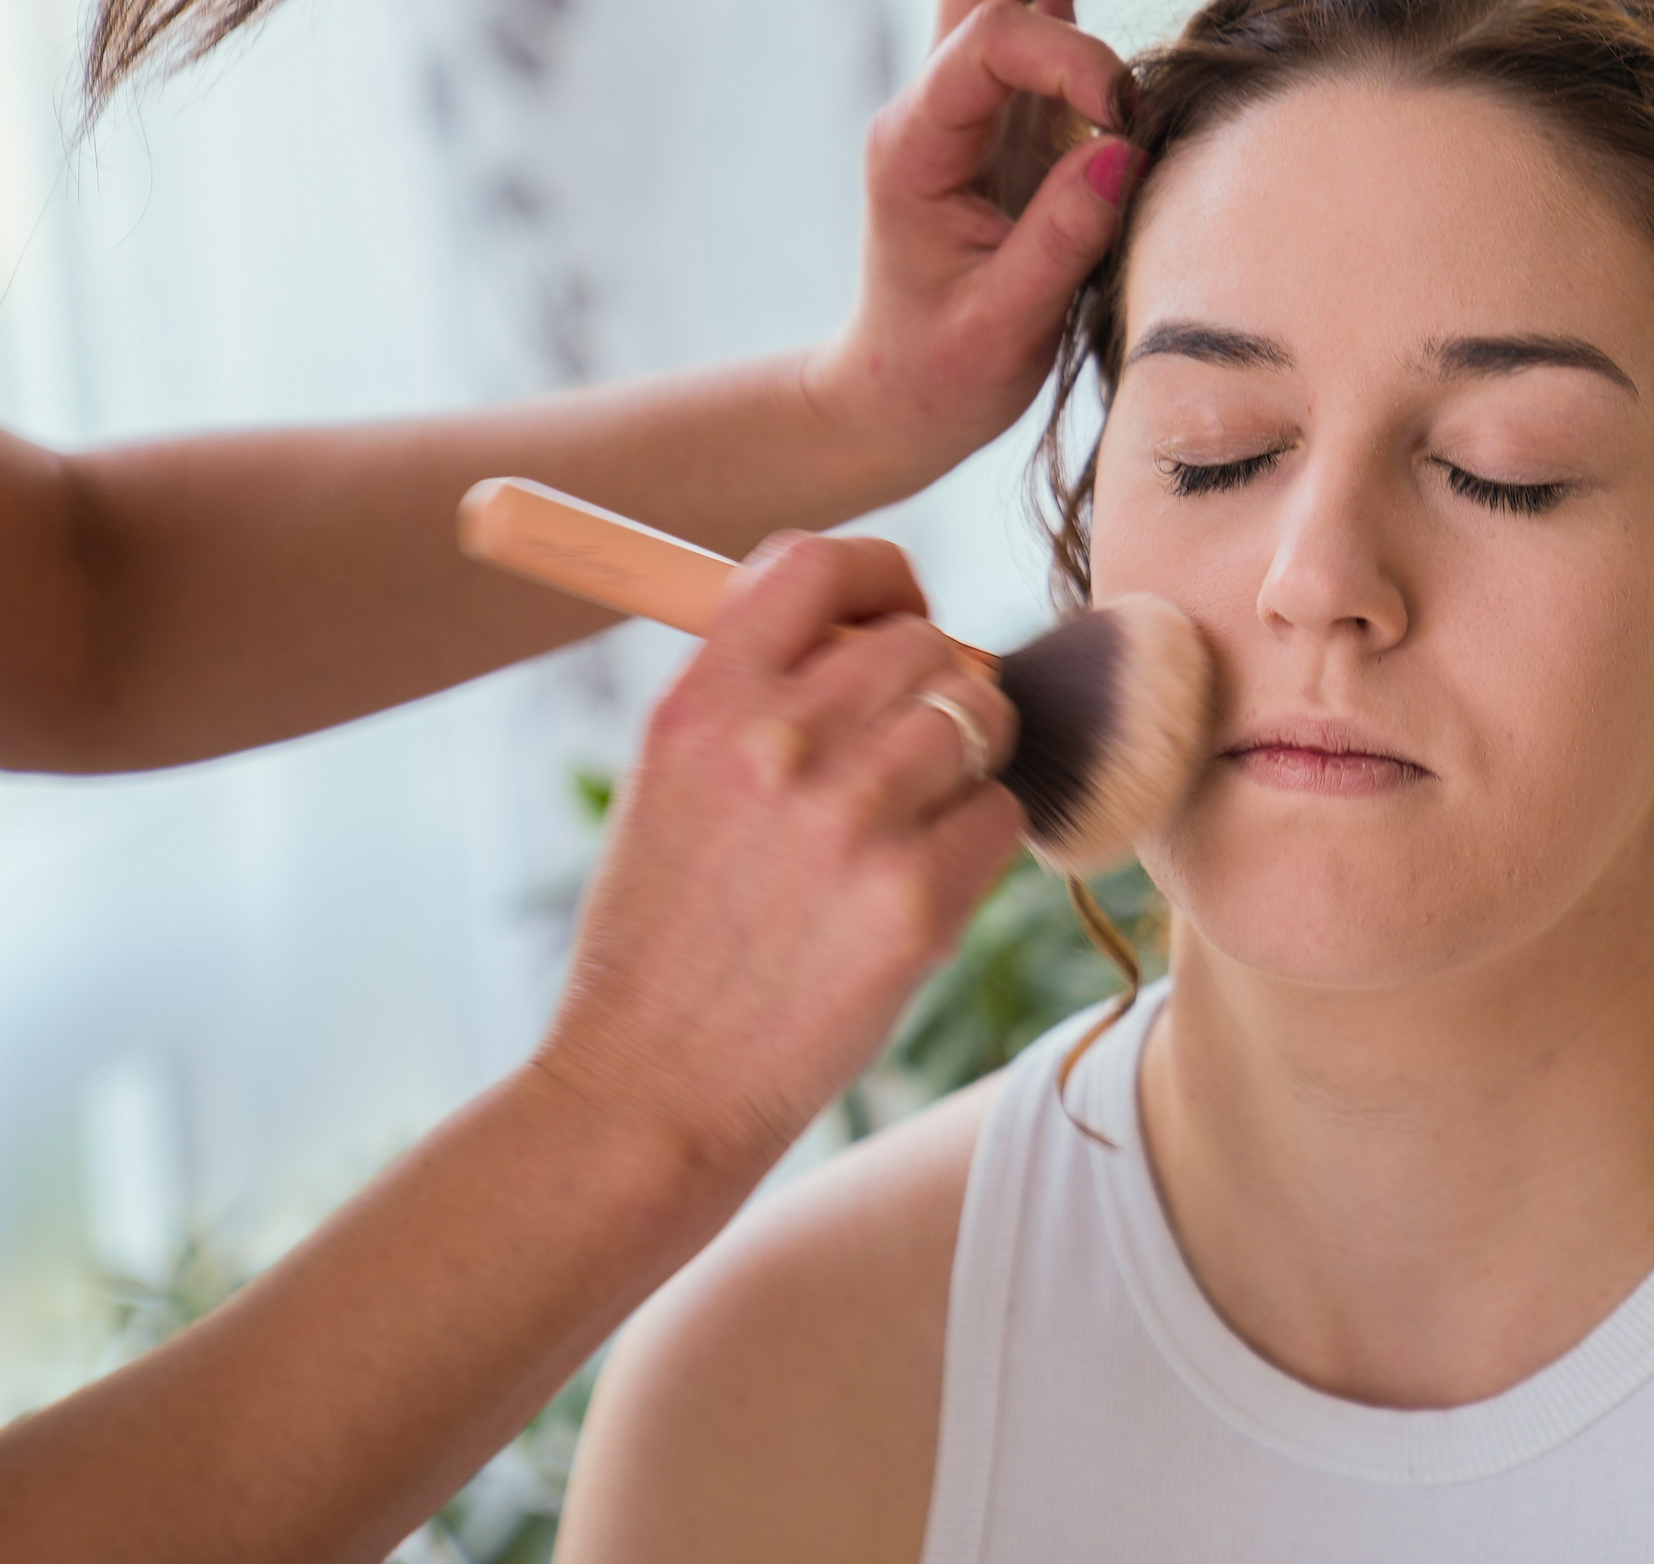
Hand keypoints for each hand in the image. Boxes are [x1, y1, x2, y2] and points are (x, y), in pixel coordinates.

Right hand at [534, 533, 1020, 1178]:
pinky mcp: (918, 899)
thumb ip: (760, 694)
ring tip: (907, 824)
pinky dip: (978, 842)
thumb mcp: (670, 782)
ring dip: (966, 763)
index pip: (820, 564)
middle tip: (905, 756)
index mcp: (705, 701)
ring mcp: (854, 818)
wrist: (650, 1089)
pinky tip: (916, 887)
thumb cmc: (665, 938)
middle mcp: (779, 742)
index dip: (882, 580)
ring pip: (982, 718)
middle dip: (934, 689)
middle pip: (927, 643)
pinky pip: (1003, 814)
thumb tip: (884, 630)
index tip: (897, 613)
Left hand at [809, 0, 1178, 494]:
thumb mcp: (1002, 328)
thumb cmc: (943, 371)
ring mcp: (977, 90)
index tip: (1127, 129)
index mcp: (917, 142)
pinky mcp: (1016, 100)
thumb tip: (1125, 144)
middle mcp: (939, 96)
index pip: (993, 37)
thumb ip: (1061, 238)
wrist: (899, 394)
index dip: (1074, 59)